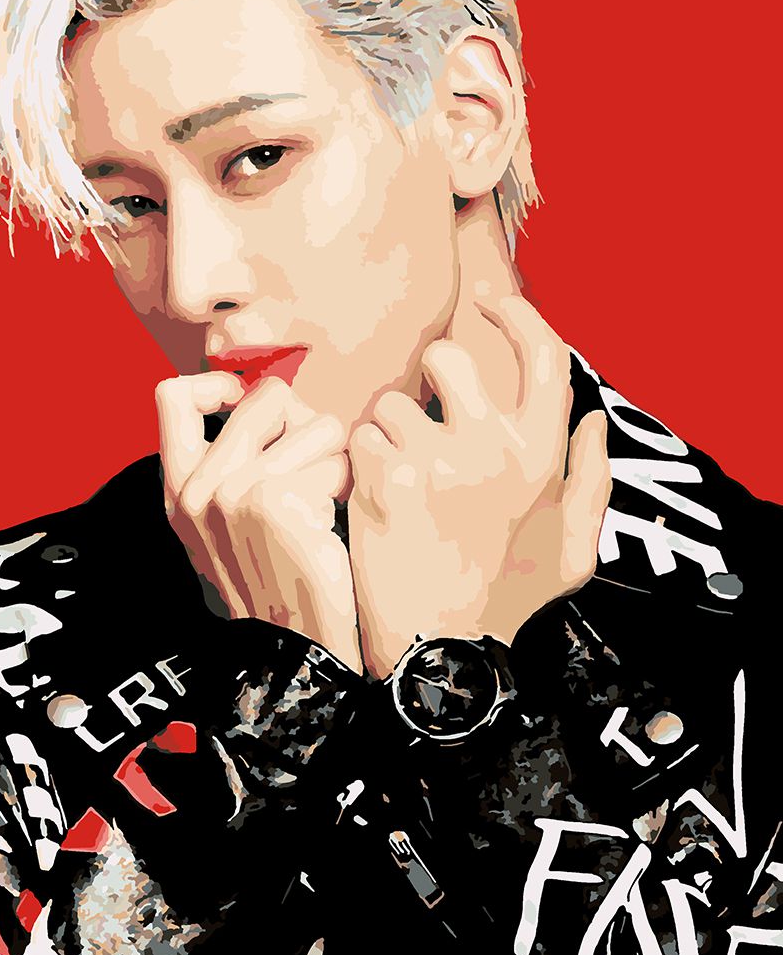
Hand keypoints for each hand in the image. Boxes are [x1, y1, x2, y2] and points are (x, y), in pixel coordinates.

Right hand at [157, 373, 362, 672]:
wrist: (301, 649)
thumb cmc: (282, 579)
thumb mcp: (233, 522)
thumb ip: (236, 459)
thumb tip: (274, 388)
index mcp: (179, 490)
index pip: (172, 395)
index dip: (220, 384)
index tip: (250, 402)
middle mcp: (197, 489)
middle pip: (265, 397)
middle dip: (305, 425)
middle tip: (313, 475)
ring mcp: (231, 493)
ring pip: (314, 424)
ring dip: (335, 459)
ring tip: (325, 507)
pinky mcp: (275, 500)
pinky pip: (337, 459)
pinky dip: (349, 486)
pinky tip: (336, 526)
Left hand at [346, 295, 610, 678]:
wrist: (444, 651)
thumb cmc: (510, 599)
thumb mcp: (574, 547)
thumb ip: (592, 478)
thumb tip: (593, 419)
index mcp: (544, 456)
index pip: (544, 356)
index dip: (518, 317)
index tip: (493, 304)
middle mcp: (494, 447)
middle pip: (450, 358)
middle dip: (429, 379)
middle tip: (425, 415)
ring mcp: (438, 459)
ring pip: (393, 403)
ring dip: (390, 434)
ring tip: (399, 482)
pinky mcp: (386, 479)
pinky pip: (361, 438)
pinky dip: (360, 464)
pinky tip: (374, 500)